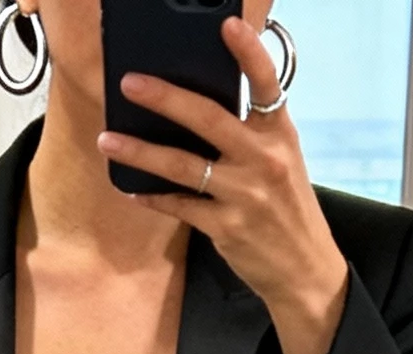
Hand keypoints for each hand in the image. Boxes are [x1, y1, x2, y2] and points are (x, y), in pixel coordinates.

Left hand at [98, 13, 348, 353]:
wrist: (304, 269)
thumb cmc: (287, 208)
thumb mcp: (282, 160)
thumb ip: (250, 133)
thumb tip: (198, 108)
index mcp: (279, 135)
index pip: (266, 85)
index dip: (248, 53)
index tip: (227, 25)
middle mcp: (264, 160)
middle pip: (209, 119)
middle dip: (165, 98)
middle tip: (131, 83)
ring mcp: (245, 195)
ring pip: (183, 166)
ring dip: (140, 151)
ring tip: (107, 139)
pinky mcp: (227, 228)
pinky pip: (180, 207)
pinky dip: (152, 197)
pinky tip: (130, 189)